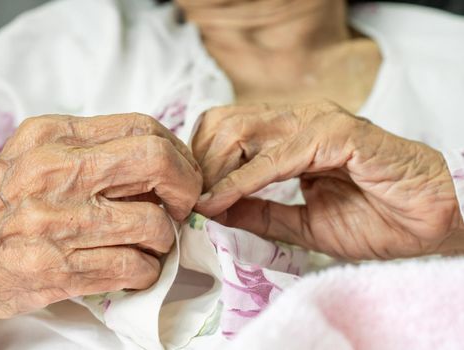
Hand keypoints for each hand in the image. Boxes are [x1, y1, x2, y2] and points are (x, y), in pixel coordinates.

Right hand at [0, 113, 201, 348]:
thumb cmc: (0, 209)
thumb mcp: (36, 158)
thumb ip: (93, 151)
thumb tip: (162, 158)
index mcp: (52, 137)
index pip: (143, 126)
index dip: (177, 152)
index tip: (181, 172)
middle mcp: (54, 173)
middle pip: (158, 161)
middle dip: (186, 187)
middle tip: (181, 205)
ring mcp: (57, 222)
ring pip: (154, 222)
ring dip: (165, 238)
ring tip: (150, 242)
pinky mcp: (60, 268)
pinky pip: (135, 266)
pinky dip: (147, 269)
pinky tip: (134, 266)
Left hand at [193, 101, 463, 259]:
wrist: (428, 224)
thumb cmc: (373, 218)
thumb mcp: (300, 221)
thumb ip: (259, 210)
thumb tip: (213, 207)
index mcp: (289, 133)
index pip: (224, 129)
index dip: (200, 162)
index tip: (186, 197)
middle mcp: (300, 119)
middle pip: (224, 123)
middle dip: (201, 165)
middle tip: (192, 201)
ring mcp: (319, 121)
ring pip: (242, 131)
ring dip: (216, 170)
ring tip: (205, 203)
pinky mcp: (339, 134)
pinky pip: (276, 155)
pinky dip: (243, 180)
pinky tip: (222, 200)